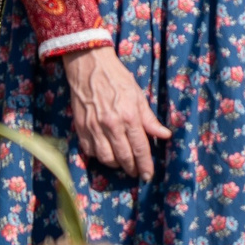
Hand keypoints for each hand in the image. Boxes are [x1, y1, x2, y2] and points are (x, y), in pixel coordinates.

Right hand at [61, 46, 170, 179]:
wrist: (90, 68)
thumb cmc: (119, 80)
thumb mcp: (139, 96)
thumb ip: (150, 119)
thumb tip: (165, 135)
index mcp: (129, 117)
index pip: (140, 148)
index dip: (145, 165)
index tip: (149, 176)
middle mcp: (111, 126)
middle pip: (123, 157)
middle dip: (131, 168)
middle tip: (137, 173)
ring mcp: (93, 128)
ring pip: (105, 158)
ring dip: (115, 165)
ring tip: (123, 164)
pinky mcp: (80, 128)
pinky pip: (89, 151)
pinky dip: (98, 157)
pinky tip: (106, 154)